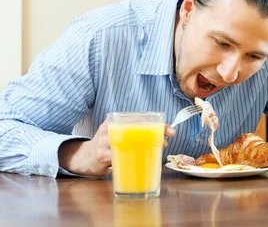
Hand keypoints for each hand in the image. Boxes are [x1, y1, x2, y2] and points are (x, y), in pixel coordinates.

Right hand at [58, 120, 175, 175]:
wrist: (84, 158)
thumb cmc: (107, 145)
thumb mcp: (118, 134)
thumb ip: (134, 132)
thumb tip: (160, 134)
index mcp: (115, 121)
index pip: (140, 119)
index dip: (157, 124)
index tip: (171, 131)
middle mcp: (109, 129)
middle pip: (137, 129)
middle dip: (155, 135)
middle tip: (165, 142)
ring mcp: (105, 142)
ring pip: (131, 144)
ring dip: (147, 148)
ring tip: (156, 150)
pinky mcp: (102, 156)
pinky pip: (121, 158)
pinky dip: (133, 160)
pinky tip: (139, 161)